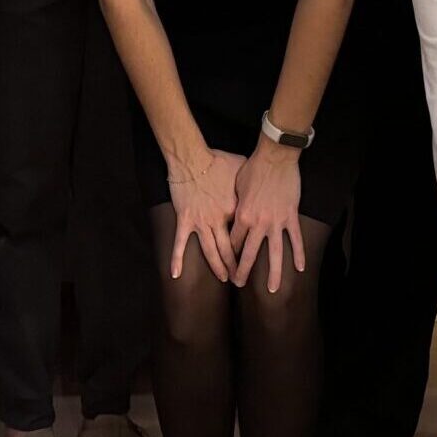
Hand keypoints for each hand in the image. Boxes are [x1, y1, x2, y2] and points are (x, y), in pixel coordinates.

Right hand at [165, 148, 243, 281]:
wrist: (192, 157)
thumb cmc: (217, 160)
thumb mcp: (241, 169)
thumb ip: (249, 181)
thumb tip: (260, 181)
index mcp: (235, 210)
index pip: (243, 232)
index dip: (249, 245)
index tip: (254, 255)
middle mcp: (219, 220)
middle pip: (229, 249)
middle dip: (236, 266)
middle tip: (242, 279)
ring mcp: (201, 222)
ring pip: (210, 251)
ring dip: (217, 267)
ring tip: (223, 279)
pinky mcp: (185, 220)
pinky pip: (180, 243)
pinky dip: (177, 259)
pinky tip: (176, 275)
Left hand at [227, 141, 306, 292]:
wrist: (275, 158)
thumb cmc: (253, 168)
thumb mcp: (236, 187)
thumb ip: (235, 205)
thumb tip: (231, 215)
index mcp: (242, 216)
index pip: (232, 241)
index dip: (228, 255)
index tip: (225, 265)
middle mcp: (258, 223)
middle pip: (248, 253)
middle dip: (242, 271)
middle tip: (238, 284)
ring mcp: (275, 221)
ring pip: (274, 253)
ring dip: (272, 273)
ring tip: (272, 289)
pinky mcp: (290, 216)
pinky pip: (295, 239)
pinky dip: (298, 254)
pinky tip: (299, 268)